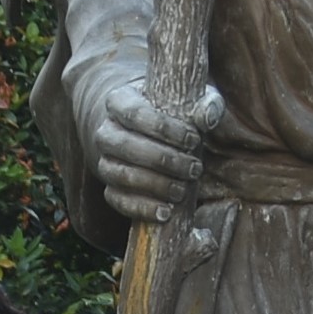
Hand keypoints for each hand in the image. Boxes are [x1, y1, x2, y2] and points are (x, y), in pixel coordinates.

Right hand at [95, 75, 226, 229]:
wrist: (142, 132)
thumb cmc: (171, 112)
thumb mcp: (188, 101)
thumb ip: (204, 104)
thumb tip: (208, 118)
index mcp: (118, 101)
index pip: (135, 114)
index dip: (165, 129)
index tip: (194, 140)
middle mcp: (105, 132)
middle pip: (128, 146)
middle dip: (165, 161)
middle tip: (195, 169)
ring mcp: (104, 162)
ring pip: (122, 175)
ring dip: (155, 185)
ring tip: (183, 191)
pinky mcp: (109, 187)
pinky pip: (118, 200)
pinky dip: (142, 208)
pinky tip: (166, 212)